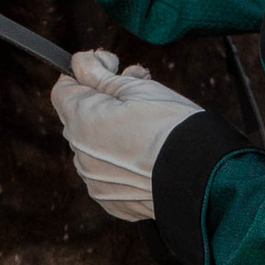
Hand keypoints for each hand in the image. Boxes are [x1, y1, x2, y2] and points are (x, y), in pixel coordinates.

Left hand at [52, 48, 198, 223]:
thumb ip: (99, 73)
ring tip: (149, 126)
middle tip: (139, 90)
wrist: (202, 176)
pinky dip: (123, 162)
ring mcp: (95, 182)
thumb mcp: (137, 87)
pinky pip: (109, 174)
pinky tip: (150, 155)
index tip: (111, 70)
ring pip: (94, 147)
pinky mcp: (112, 202)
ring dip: (113, 132)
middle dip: (104, 102)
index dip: (87, 74)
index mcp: (81, 121)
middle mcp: (80, 155)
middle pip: (80, 118)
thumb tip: (80, 62)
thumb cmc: (172, 126)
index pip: (63, 89)